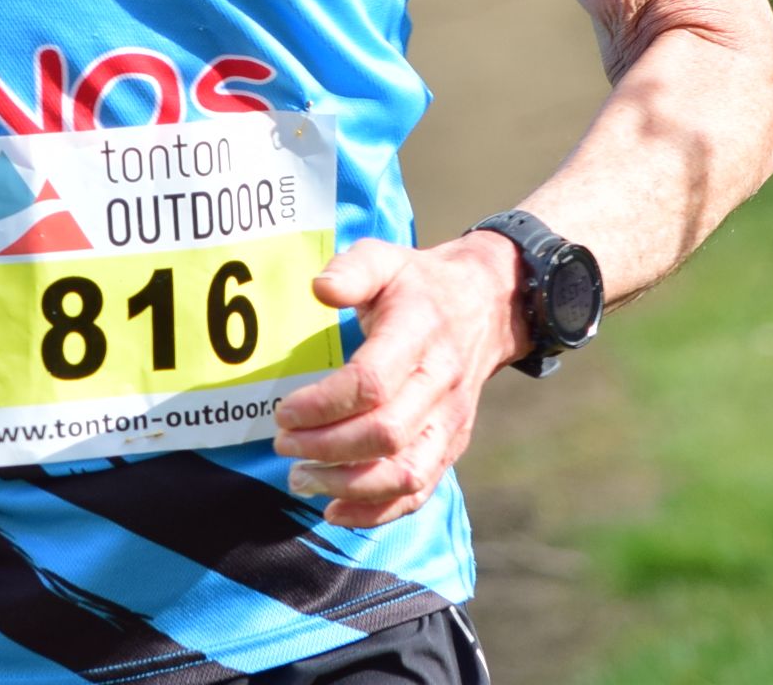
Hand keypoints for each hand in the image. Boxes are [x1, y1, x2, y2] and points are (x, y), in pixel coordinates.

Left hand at [271, 232, 524, 527]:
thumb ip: (352, 269)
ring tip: (300, 479)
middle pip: (386, 435)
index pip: (372, 384)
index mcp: (419, 334)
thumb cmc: (420, 284)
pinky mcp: (452, 445)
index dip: (322, 405)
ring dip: (347, 486)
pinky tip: (334, 511)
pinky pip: (420, 492)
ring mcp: (451, 420)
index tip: (284, 411)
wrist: (489, 305)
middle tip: (284, 444)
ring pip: (405, 474)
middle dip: (326, 448)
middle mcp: (440, 383)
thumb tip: (320, 289)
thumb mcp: (386, 259)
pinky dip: (377, 513)